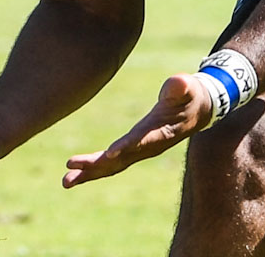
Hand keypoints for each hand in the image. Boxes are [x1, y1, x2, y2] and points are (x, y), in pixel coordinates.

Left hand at [62, 73, 212, 188]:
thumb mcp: (188, 88)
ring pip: (113, 166)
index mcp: (160, 131)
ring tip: (66, 181)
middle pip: (120, 159)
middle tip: (70, 171)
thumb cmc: (191, 96)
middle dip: (96, 166)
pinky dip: (95, 169)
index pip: (141, 141)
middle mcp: (148, 146)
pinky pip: (113, 163)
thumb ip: (181, 87)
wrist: (199, 112)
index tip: (109, 155)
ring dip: (90, 173)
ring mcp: (141, 151)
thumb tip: (178, 83)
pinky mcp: (135, 150)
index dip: (126, 147)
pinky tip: (78, 173)